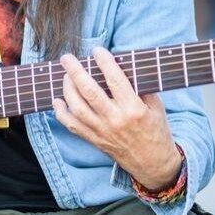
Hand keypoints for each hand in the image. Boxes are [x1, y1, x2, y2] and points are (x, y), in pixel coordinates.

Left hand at [52, 47, 182, 190]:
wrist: (153, 164)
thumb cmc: (156, 132)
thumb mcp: (157, 107)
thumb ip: (141, 87)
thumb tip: (124, 66)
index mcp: (134, 109)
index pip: (115, 80)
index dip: (104, 62)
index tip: (97, 50)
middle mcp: (116, 120)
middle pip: (90, 92)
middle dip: (75, 72)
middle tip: (67, 58)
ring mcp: (103, 132)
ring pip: (78, 108)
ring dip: (68, 89)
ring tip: (65, 76)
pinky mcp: (95, 140)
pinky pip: (73, 126)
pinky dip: (62, 113)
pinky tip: (58, 101)